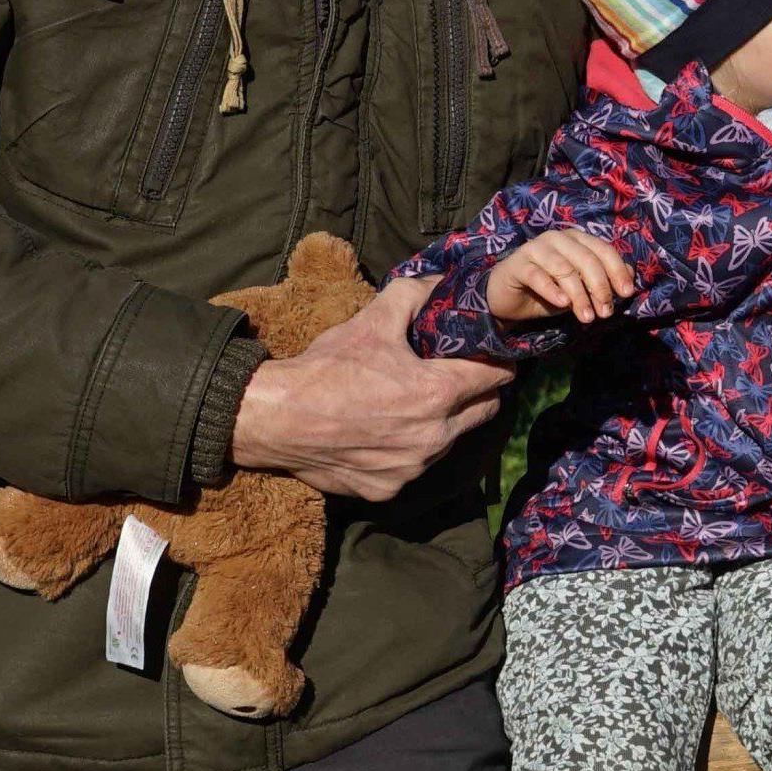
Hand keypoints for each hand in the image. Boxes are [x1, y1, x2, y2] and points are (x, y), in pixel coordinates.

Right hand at [230, 274, 513, 502]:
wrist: (274, 418)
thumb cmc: (326, 368)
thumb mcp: (371, 322)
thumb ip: (413, 296)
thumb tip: (441, 281)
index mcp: (437, 393)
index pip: (497, 377)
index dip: (497, 361)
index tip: (490, 353)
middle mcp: (434, 436)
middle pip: (484, 411)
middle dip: (477, 392)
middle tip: (457, 375)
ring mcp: (412, 467)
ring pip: (451, 440)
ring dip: (444, 422)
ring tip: (414, 403)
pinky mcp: (388, 489)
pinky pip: (415, 467)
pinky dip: (409, 450)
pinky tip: (384, 432)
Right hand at [490, 227, 631, 324]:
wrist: (510, 301)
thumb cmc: (549, 291)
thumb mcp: (581, 289)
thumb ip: (603, 280)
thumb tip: (630, 277)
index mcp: (576, 239)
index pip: (604, 250)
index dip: (617, 271)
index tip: (626, 294)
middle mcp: (557, 238)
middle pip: (587, 259)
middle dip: (600, 287)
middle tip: (605, 312)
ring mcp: (535, 248)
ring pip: (564, 269)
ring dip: (579, 295)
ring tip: (587, 317)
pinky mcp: (517, 263)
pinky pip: (538, 276)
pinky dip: (553, 291)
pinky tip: (563, 304)